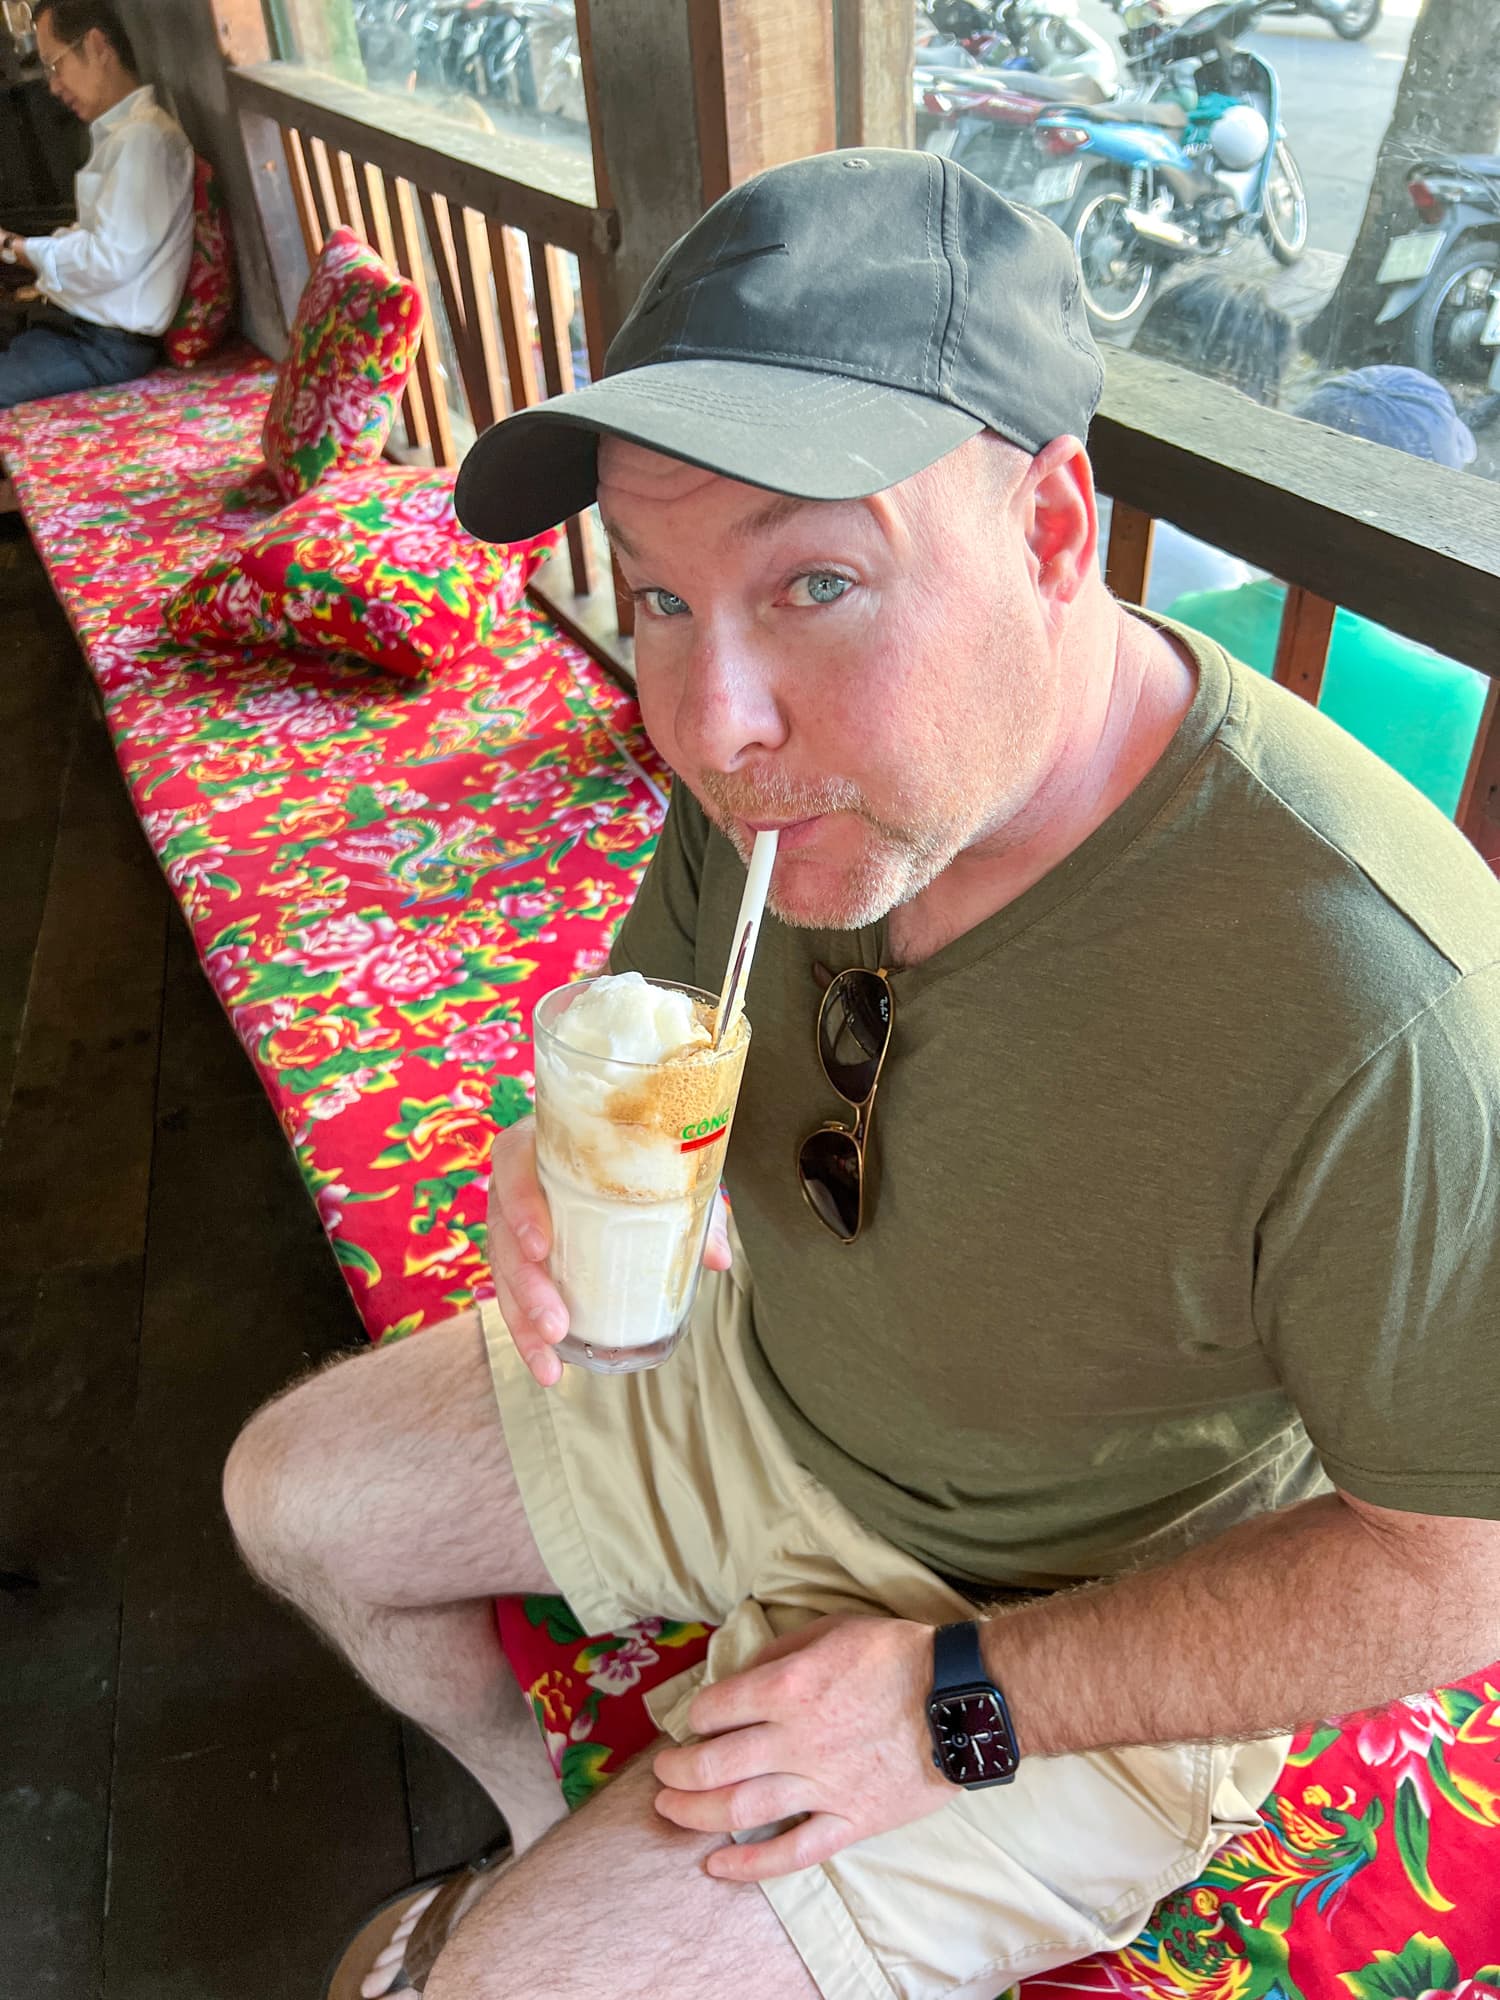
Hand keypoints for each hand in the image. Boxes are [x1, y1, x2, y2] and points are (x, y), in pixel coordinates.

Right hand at [485, 1119, 732, 1389]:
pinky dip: (527, 1331)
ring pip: (503, 1270)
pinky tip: (549, 1366)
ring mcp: (513, 1220)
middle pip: (503, 1231)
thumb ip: (693, 1206)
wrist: (628, 1153)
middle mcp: (518, 1181)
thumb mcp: (667, 1171)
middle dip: (526, 1284)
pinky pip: (512, 1293)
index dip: (520, 1202)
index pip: (512, 1162)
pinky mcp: (519, 1255)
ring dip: (522, 1318)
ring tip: (549, 1358)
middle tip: (555, 1322)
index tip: (542, 1244)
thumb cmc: (642, 1156)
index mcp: (543, 1143)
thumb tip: (717, 1257)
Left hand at [652, 1614, 951, 1880]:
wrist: (961, 1698)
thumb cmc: (898, 1654)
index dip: (693, 1717)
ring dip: (694, 1812)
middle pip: (714, 1764)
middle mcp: (796, 1738)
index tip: (691, 1722)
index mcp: (789, 1685)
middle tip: (663, 1772)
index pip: (715, 1708)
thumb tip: (741, 1673)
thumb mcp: (833, 1627)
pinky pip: (792, 1851)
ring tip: (669, 1809)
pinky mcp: (849, 1820)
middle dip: (676, 1770)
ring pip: (740, 1808)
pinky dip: (750, 1865)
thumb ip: (781, 1650)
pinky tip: (717, 1866)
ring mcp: (821, 1784)